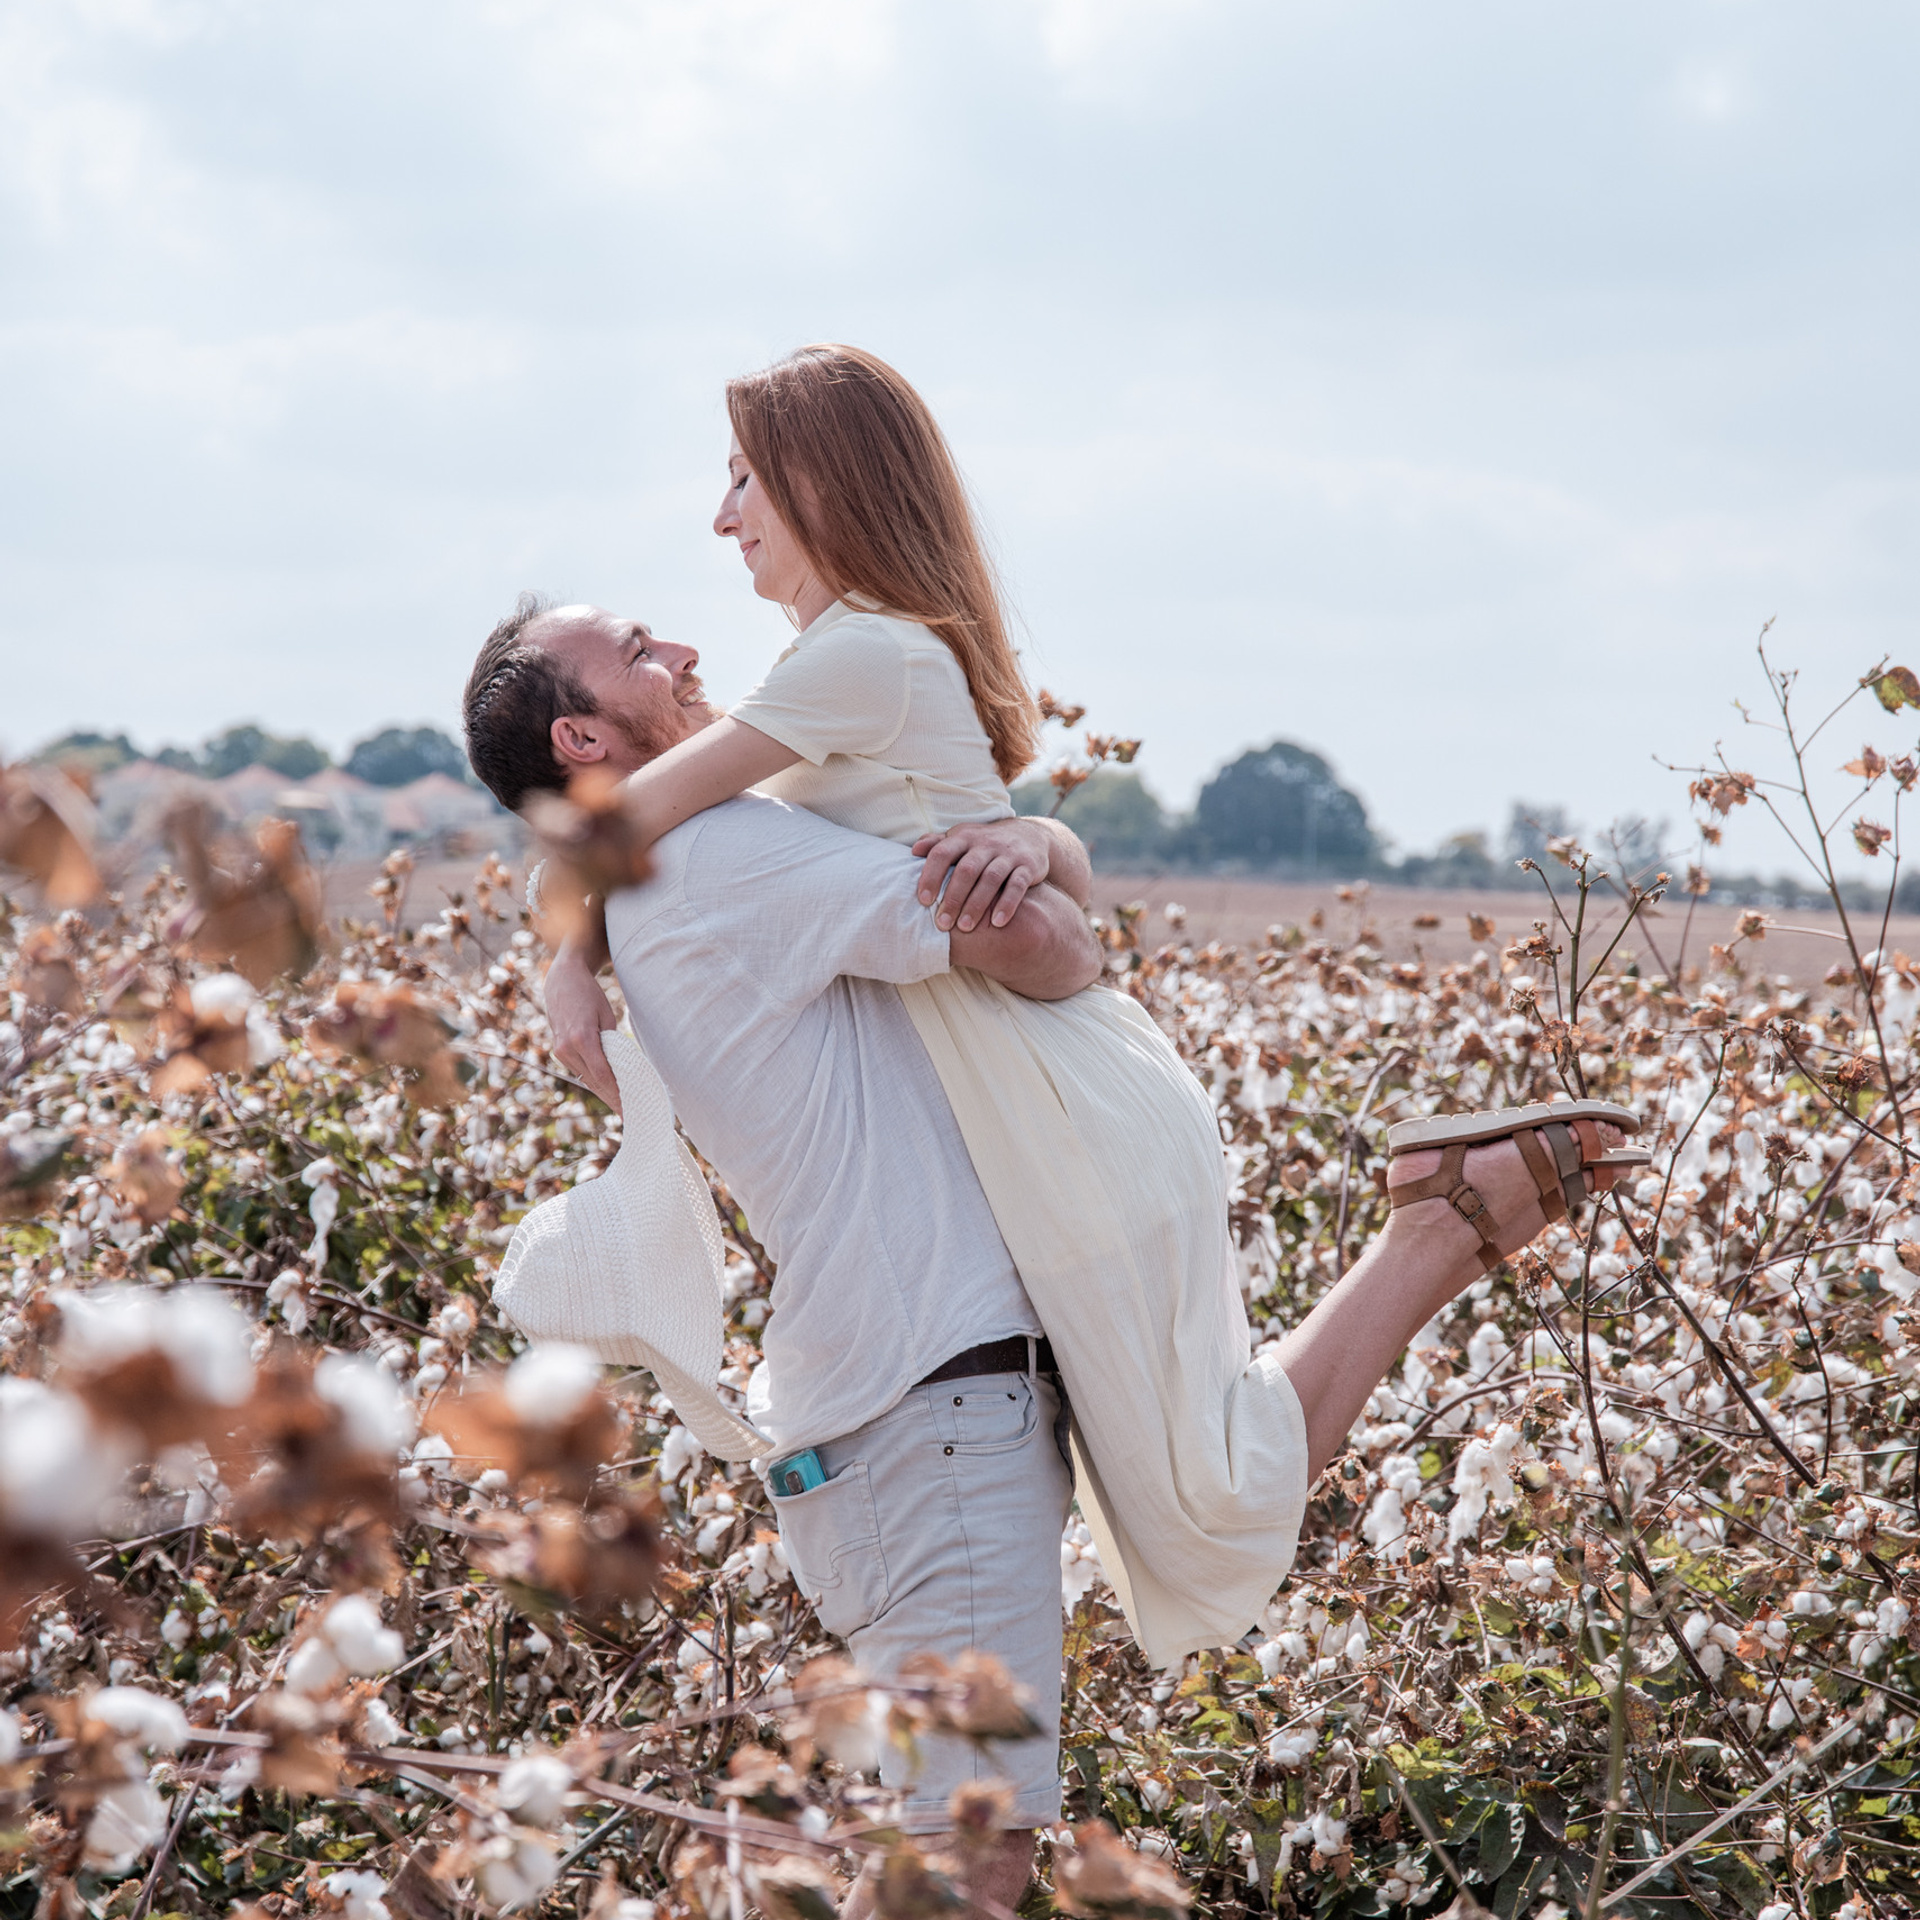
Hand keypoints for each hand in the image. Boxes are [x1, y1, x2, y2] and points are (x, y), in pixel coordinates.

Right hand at [541, 939, 621, 1111]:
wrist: (561, 980)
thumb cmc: (589, 994)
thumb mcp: (606, 1016)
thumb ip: (611, 1043)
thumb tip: (621, 1067)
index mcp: (581, 1039)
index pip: (604, 1075)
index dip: (618, 1094)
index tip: (631, 1107)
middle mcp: (567, 1049)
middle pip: (595, 1082)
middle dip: (613, 1100)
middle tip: (632, 1117)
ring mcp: (560, 1051)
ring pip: (587, 1079)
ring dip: (605, 1094)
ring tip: (623, 1109)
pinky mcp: (559, 1050)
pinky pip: (581, 1071)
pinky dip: (596, 1082)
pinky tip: (608, 1093)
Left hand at [911, 818, 1053, 932]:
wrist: (1029, 836)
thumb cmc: (984, 844)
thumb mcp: (962, 839)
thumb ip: (938, 844)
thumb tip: (914, 850)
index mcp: (964, 837)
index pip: (943, 853)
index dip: (931, 876)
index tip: (923, 901)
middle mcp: (986, 844)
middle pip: (967, 870)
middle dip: (953, 898)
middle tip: (942, 924)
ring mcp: (1008, 855)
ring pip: (991, 878)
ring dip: (977, 904)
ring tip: (965, 927)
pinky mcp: (1028, 866)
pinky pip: (1017, 885)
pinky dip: (1008, 904)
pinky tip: (997, 923)